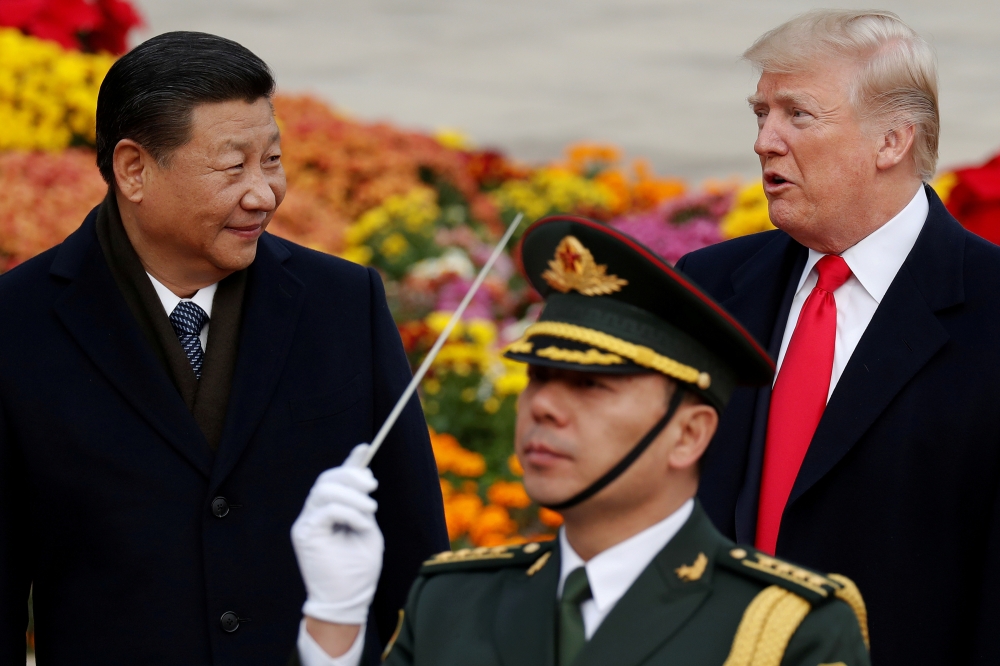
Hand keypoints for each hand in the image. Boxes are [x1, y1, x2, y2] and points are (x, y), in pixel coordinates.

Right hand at [292, 443, 383, 624]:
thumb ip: (363, 504)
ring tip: (370, 510)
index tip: (365, 447)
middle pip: (327, 479)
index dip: (349, 462)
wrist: (348, 600)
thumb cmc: (359, 569)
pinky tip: (359, 524)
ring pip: (324, 490)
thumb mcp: (367, 529)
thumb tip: (365, 478)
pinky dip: (347, 512)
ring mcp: (306, 523)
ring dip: (352, 495)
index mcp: (329, 511)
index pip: (335, 479)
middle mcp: (314, 513)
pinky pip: (325, 510)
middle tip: (373, 487)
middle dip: (352, 476)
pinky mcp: (304, 534)